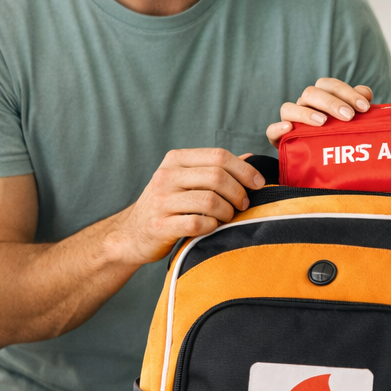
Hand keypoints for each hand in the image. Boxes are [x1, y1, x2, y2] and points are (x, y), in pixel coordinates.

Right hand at [108, 148, 264, 265]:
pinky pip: (197, 223)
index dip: (244, 169)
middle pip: (217, 176)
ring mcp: (161, 201)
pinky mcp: (160, 225)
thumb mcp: (186, 181)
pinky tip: (212, 228)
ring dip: (227, 212)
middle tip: (243, 205)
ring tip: (227, 218)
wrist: (132, 234)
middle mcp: (166, 176)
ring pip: (210, 200)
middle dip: (238, 192)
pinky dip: (212, 227)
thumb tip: (250, 158)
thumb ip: (215, 169)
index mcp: (175, 160)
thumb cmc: (167, 206)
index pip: (218, 156)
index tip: (258, 184)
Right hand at [265, 78, 373, 144]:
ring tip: (323, 122)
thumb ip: (357, 105)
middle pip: (311, 93)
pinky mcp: (278, 138)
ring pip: (289, 108)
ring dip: (306, 113)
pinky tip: (288, 128)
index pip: (330, 85)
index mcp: (320, 96)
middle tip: (349, 115)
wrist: (319, 162)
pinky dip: (278, 128)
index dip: (347, 92)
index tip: (364, 107)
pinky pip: (271, 131)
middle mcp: (303, 105)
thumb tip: (365, 92)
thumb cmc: (337, 136)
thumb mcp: (350, 121)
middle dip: (331, 103)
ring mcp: (289, 120)